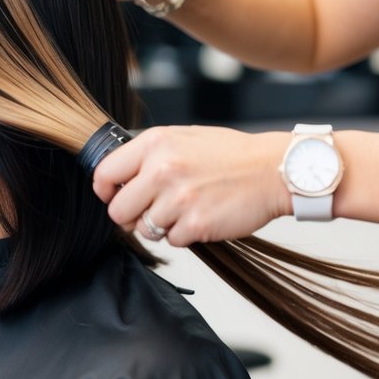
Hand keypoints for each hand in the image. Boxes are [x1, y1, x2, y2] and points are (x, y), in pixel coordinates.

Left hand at [91, 126, 291, 246]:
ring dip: (161, 226)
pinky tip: (202, 217)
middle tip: (151, 212)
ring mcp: (178, 198)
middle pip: (118, 210)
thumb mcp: (184, 138)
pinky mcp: (195, 223)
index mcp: (155, 143)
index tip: (112, 196)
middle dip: (131, 216)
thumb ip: (150, 155)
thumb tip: (119, 178)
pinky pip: (172, 240)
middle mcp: (162, 169)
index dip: (105, 191)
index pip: (105, 173)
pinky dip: (184, 235)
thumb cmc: (230, 155)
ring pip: (144, 229)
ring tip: (185, 209)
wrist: (273, 169)